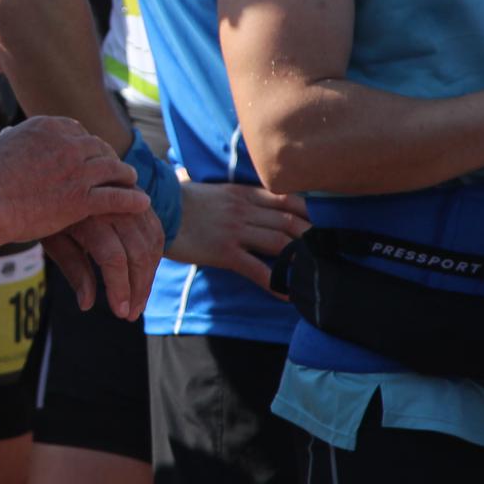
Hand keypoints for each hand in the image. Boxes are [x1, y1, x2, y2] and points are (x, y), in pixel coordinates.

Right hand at [0, 116, 147, 241]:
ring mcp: (78, 171)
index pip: (76, 129)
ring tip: (131, 180)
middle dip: (108, 155)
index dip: (86, 142)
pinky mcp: (82, 199)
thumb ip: (13, 142)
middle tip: (115, 165)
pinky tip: (142, 203)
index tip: (90, 150)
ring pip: (112, 169)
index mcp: (47, 127)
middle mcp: (67, 144)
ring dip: (124, 174)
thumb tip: (5, 141)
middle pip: (97, 147)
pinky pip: (116, 197)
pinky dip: (132, 199)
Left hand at [43, 208, 161, 319]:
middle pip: (138, 253)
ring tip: (138, 303)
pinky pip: (156, 233)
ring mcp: (130, 201)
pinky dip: (154, 259)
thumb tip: (87, 305)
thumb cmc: (53, 213)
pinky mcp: (140, 201)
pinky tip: (144, 280)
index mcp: (89, 216)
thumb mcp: (54, 240)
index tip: (121, 312)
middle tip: (131, 314)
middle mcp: (114, 206)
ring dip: (149, 278)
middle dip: (138, 288)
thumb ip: (74, 270)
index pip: (114, 258)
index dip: (120, 288)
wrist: (63, 177)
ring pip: (151, 244)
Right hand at [164, 179, 309, 287]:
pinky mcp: (225, 252)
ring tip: (316, 271)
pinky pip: (258, 269)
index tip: (320, 224)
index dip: (308, 212)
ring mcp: (236, 231)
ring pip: (281, 243)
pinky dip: (277, 282)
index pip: (286, 199)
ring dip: (301, 258)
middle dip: (311, 237)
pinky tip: (288, 293)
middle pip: (290, 222)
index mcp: (244, 194)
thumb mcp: (213, 190)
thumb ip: (231, 194)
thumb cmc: (179, 201)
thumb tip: (238, 194)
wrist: (156, 210)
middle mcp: (245, 210)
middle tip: (327, 251)